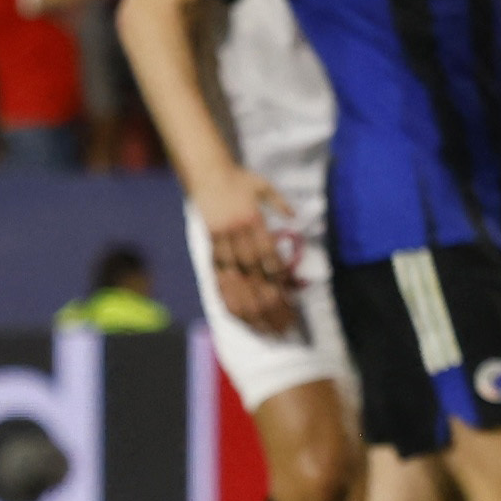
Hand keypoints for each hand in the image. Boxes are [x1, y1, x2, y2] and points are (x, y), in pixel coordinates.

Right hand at [194, 182, 298, 336]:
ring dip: (248, 305)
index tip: (288, 296)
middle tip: (281, 322)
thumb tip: (295, 218)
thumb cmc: (238, 179)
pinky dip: (226, 295)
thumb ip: (279, 202)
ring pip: (234, 280)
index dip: (278, 277)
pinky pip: (217, 276)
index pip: (267, 254)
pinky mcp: (209, 247)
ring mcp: (220, 242)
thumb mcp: (263, 185)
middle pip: (253, 273)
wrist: (205, 174)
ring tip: (261, 327)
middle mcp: (235, 234)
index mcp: (251, 219)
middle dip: (268, 300)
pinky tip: (235, 311)